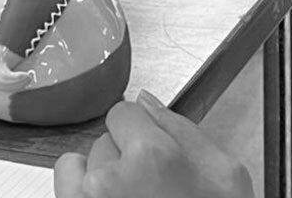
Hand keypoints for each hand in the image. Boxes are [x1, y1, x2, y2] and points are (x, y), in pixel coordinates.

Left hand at [54, 93, 253, 197]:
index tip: (154, 149)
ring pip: (79, 165)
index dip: (143, 130)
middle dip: (124, 156)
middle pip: (104, 140)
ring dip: (99, 176)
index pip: (125, 111)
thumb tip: (149, 104)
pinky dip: (79, 193)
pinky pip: (64, 187)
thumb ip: (184, 129)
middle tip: (151, 187)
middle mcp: (108, 181)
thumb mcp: (226, 175)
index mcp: (152, 159)